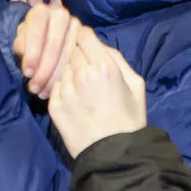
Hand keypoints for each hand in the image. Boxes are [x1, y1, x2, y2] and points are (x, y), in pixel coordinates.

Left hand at [13, 2, 85, 97]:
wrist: (44, 42)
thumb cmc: (29, 44)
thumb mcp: (21, 44)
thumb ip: (22, 49)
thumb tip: (30, 67)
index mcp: (40, 12)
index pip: (37, 31)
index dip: (32, 53)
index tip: (27, 73)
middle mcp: (60, 14)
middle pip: (54, 44)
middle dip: (44, 69)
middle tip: (34, 88)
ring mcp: (76, 25)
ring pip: (67, 53)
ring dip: (54, 76)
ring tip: (42, 93)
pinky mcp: (85, 39)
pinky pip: (77, 59)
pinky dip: (65, 77)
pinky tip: (56, 89)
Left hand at [47, 27, 146, 156]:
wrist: (113, 155)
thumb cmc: (130, 120)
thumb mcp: (136, 85)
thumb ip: (119, 60)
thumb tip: (101, 46)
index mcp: (104, 66)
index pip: (84, 35)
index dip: (85, 39)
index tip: (88, 46)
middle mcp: (81, 74)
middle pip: (71, 50)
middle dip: (78, 57)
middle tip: (87, 72)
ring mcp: (65, 90)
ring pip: (62, 68)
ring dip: (69, 74)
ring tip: (82, 91)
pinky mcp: (54, 105)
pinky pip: (55, 87)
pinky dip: (62, 90)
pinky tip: (75, 103)